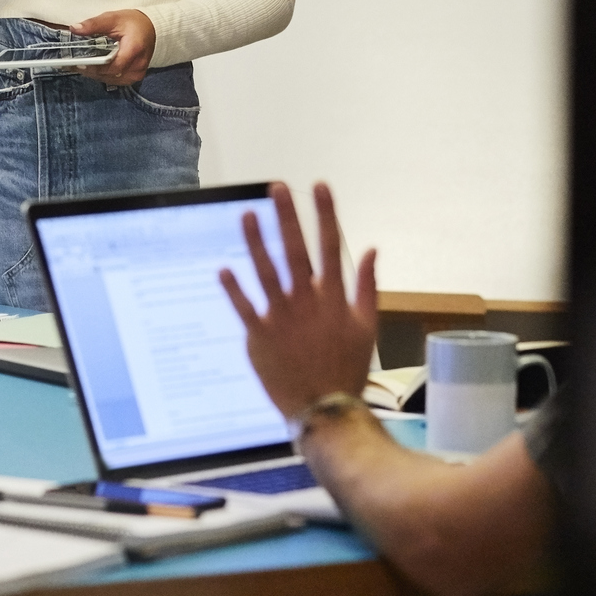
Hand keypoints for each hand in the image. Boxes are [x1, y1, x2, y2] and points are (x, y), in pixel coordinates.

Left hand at [72, 10, 154, 86]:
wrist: (149, 27)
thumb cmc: (133, 23)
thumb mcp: (112, 18)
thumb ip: (94, 24)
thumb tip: (75, 28)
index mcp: (134, 49)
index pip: (113, 66)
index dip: (95, 67)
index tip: (80, 64)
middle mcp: (138, 64)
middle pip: (111, 75)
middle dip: (92, 71)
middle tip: (77, 65)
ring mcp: (137, 72)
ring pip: (112, 80)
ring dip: (97, 75)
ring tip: (84, 67)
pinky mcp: (135, 76)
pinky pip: (117, 80)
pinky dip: (105, 76)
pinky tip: (96, 69)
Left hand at [218, 181, 377, 417]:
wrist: (325, 409)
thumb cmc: (348, 367)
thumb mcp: (368, 326)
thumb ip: (369, 286)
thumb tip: (372, 249)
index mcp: (333, 297)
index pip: (330, 246)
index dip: (325, 214)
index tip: (319, 186)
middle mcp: (306, 302)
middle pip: (295, 251)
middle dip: (286, 216)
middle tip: (277, 188)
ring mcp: (281, 318)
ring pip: (265, 272)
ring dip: (255, 242)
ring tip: (247, 214)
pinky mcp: (260, 337)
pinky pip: (244, 308)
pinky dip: (233, 289)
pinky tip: (223, 269)